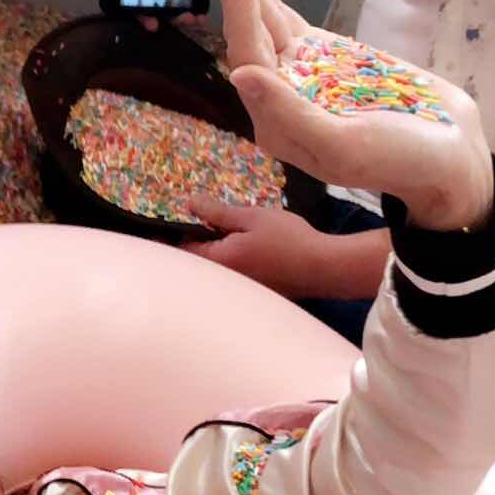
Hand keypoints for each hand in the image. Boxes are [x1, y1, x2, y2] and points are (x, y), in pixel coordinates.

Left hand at [185, 199, 334, 293]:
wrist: (323, 267)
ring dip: (216, 249)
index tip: (170, 220)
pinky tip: (246, 245)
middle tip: (199, 220)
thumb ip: (218, 212)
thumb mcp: (251, 217)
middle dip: (195, 241)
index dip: (174, 233)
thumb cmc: (289, 239)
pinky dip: (233, 259)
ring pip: (217, 267)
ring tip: (224, 229)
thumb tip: (191, 204)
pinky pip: (234, 273)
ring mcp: (241, 287)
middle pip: (199, 260)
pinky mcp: (255, 290)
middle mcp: (226, 280)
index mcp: (220, 260)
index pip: (184, 250)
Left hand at [212, 0, 493, 232]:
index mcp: (275, 124)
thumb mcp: (345, 146)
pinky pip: (285, 19)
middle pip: (248, 33)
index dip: (242, 12)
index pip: (250, 60)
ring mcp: (298, 72)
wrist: (447, 153)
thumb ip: (291, 115)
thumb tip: (241, 76)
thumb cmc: (399, 159)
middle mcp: (277, 97)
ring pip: (264, 19)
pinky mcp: (319, 55)